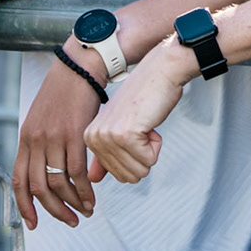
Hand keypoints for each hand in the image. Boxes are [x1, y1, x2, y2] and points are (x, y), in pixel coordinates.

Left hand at [11, 53, 102, 227]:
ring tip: (86, 211)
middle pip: (39, 187)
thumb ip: (47, 144)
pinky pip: (76, 171)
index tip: (34, 223)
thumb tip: (58, 172)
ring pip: (58, 182)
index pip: (19, 181)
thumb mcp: (46, 119)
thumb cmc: (67, 92)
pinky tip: (92, 196)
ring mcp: (54, 138)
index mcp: (26, 139)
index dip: (25, 206)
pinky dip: (84, 189)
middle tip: (70, 220)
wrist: (80, 68)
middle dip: (54, 211)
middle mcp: (36, 141)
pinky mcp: (74, 134)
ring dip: (73, 202)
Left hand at [85, 40, 187, 184]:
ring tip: (146, 126)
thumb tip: (92, 179)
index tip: (135, 132)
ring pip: (139, 171)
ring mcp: (108, 137)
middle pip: (127, 177)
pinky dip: (157, 145)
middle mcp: (94, 138)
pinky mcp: (125, 135)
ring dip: (151, 151)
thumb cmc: (146, 96)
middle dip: (145, 156)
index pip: (116, 174)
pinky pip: (149, 160)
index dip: (136, 157)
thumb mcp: (120, 127)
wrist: (161, 71)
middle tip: (143, 129)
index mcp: (89, 137)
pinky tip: (150, 124)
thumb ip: (105, 154)